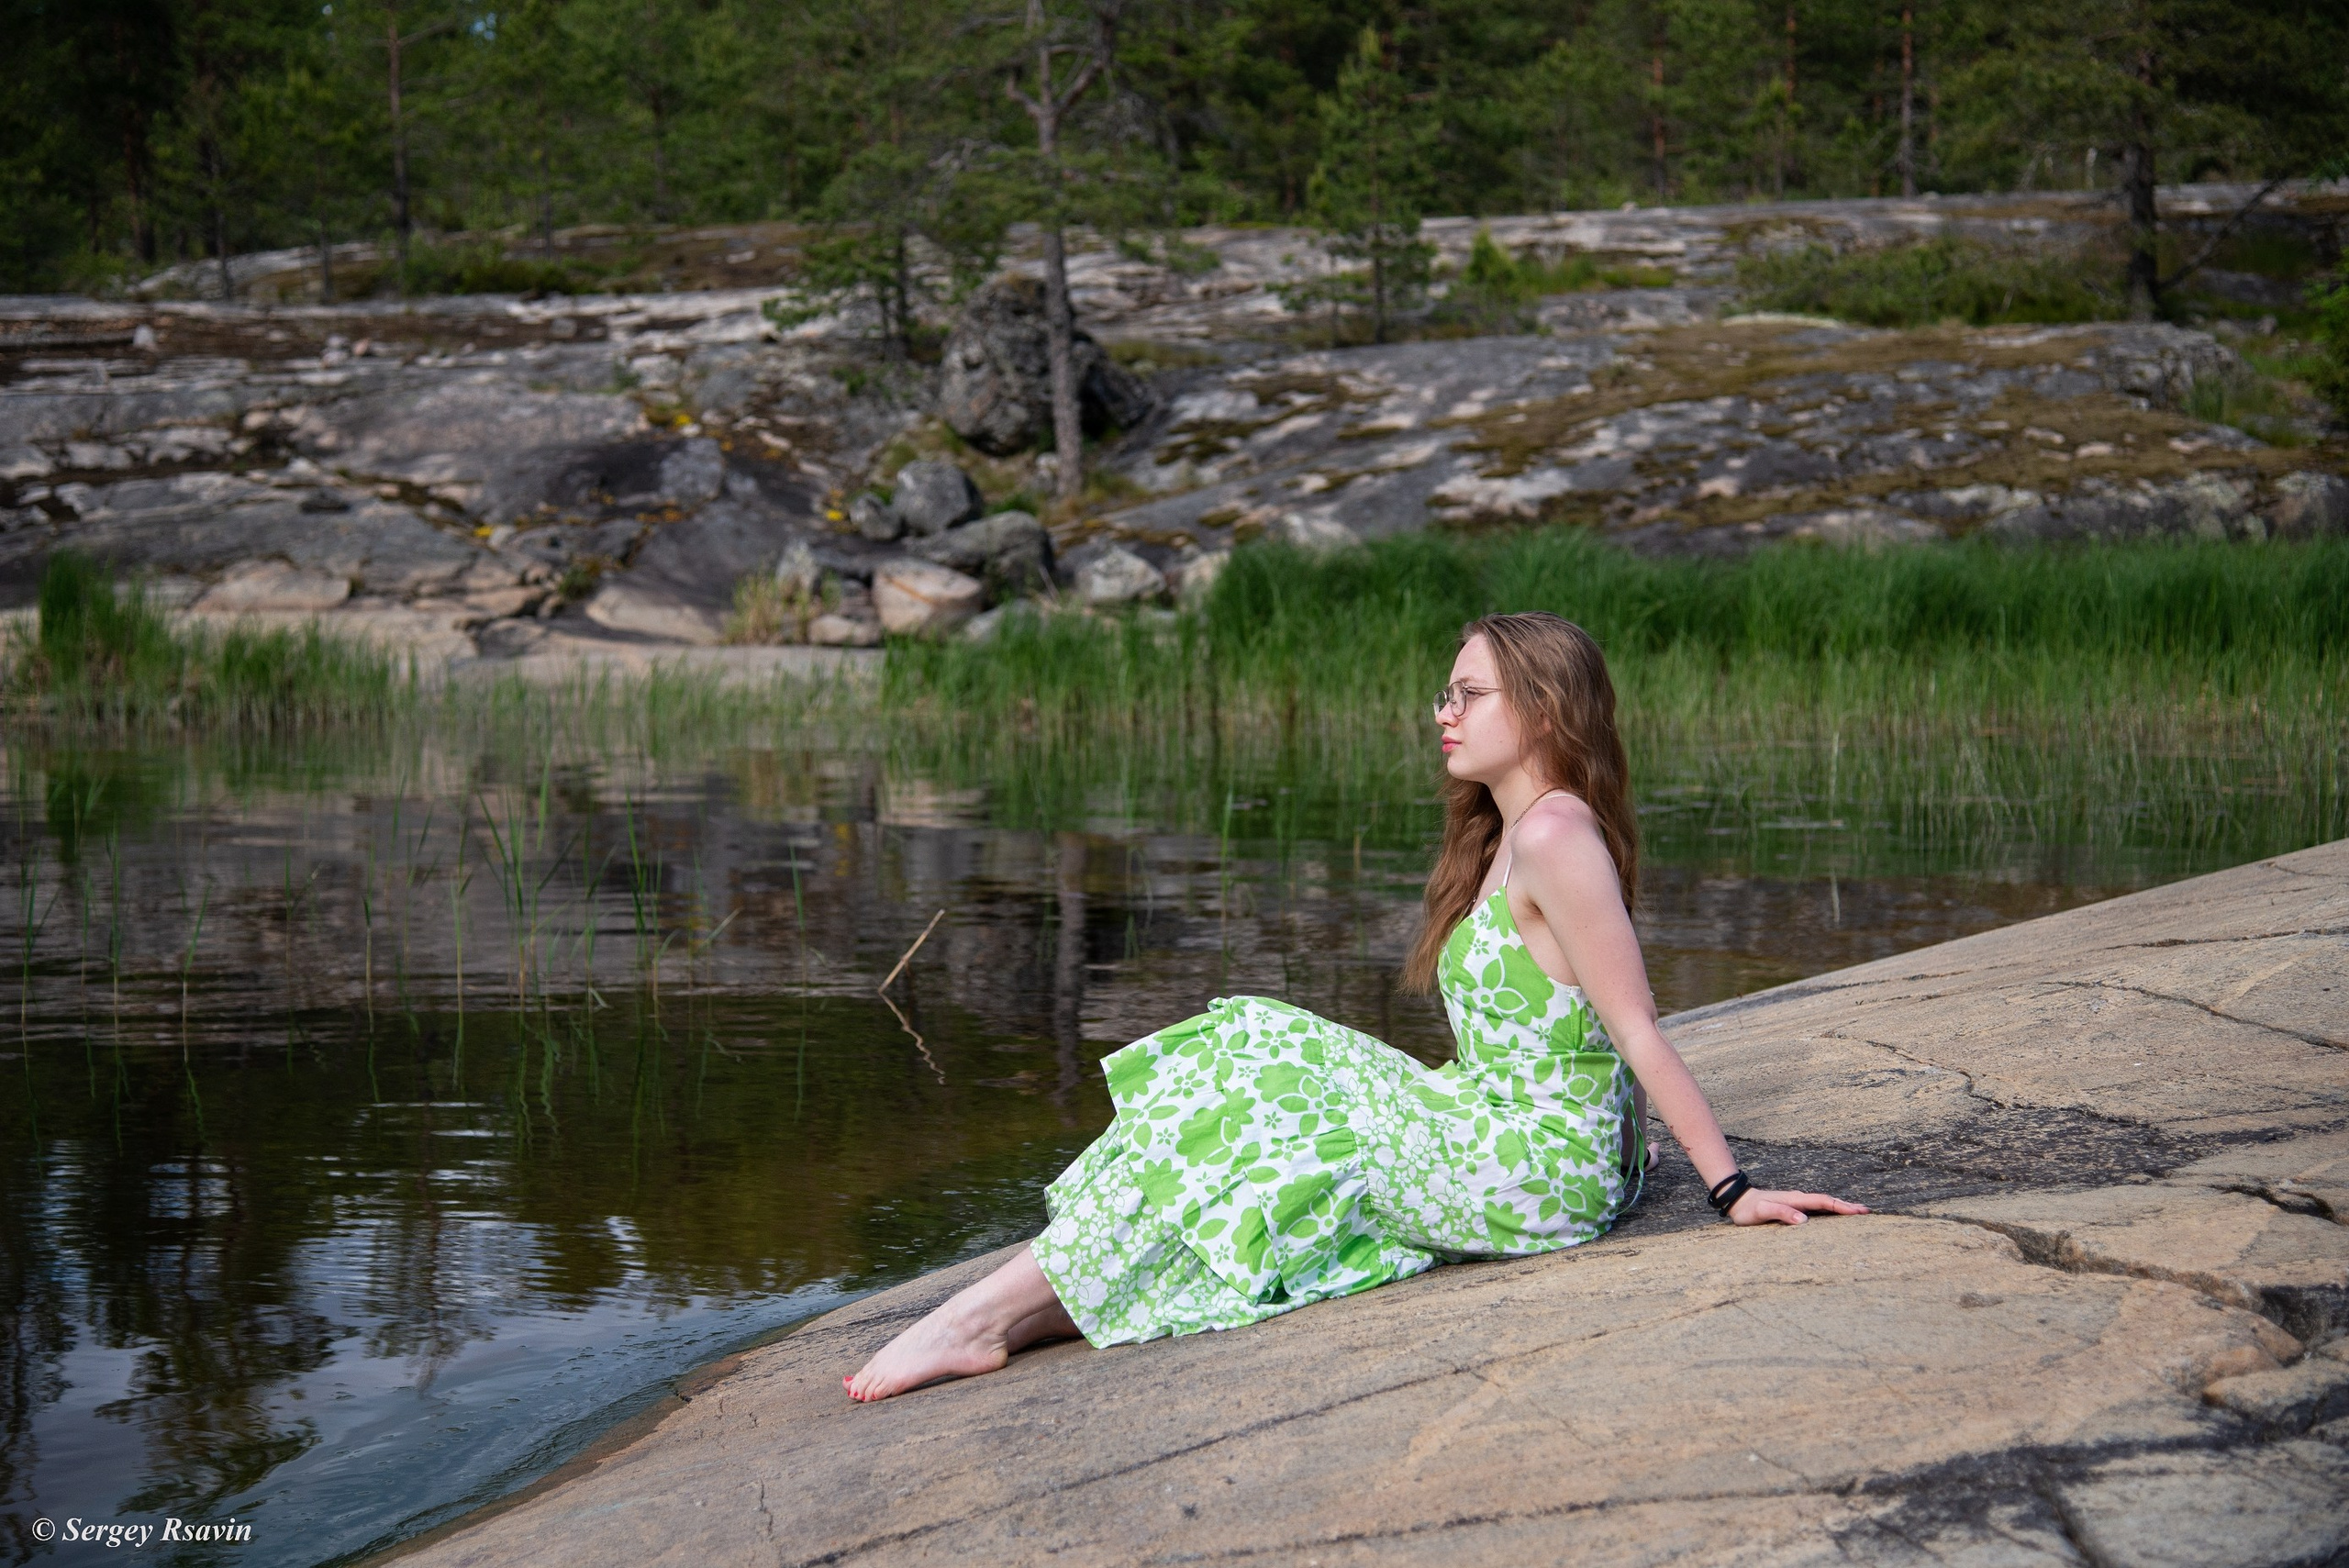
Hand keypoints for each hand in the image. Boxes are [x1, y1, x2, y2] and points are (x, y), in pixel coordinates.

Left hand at [1728, 1187, 1869, 1225]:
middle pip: (1828, 1201)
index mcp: (1796, 1199)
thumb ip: (1781, 1213)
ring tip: (1858, 1213)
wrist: (1738, 1201)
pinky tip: (1835, 1217)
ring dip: (1841, 1208)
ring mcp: (1798, 1203)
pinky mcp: (1794, 1208)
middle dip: (1848, 1206)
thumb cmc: (1749, 1210)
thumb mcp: (1762, 1212)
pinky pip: (1817, 1209)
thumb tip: (1804, 1220)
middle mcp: (1799, 1199)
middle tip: (1867, 1212)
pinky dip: (1830, 1211)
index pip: (1823, 1202)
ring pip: (1824, 1204)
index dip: (1842, 1206)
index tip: (1859, 1211)